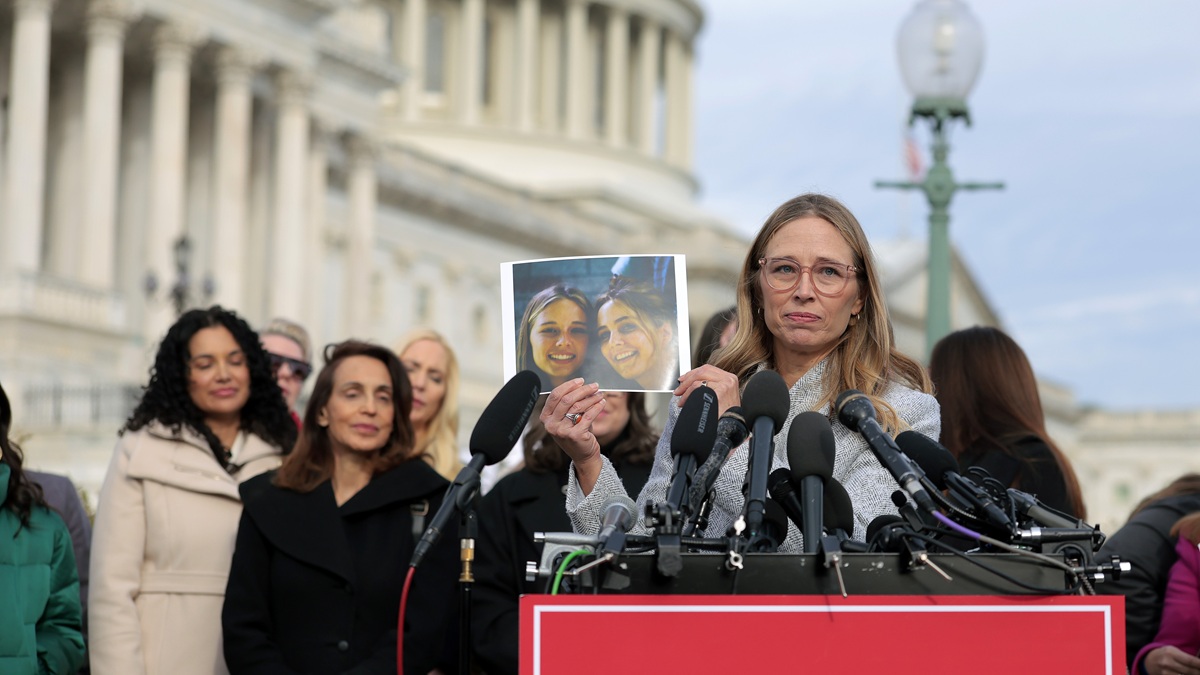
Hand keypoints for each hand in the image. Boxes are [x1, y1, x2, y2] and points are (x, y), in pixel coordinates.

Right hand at [540, 379, 605, 493]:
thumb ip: (569, 404)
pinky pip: (588, 415)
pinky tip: (602, 402)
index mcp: (546, 418)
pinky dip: (597, 406)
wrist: (583, 455)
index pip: (555, 395)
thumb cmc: (575, 433)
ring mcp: (562, 431)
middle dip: (582, 390)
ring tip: (599, 394)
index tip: (581, 381)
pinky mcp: (575, 435)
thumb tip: (582, 385)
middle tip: (594, 386)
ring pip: (578, 406)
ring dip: (591, 398)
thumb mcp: (567, 418)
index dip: (569, 385)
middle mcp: (551, 425)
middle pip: (566, 399)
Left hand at [674, 365, 739, 415]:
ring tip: (681, 400)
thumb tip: (693, 384)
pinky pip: (698, 390)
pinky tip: (685, 403)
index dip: (693, 373)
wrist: (733, 426)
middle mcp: (728, 379)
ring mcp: (725, 385)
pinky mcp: (720, 392)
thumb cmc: (727, 414)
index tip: (684, 378)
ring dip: (685, 391)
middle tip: (679, 390)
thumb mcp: (723, 395)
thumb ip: (712, 386)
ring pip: (698, 382)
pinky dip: (688, 397)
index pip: (708, 369)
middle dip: (686, 380)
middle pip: (702, 372)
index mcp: (729, 378)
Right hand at [1144, 645, 1199, 674]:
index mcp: (1170, 652)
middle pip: (1190, 671)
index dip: (1199, 664)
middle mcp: (1167, 662)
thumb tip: (1199, 662)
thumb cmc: (1166, 655)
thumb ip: (1187, 656)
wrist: (1149, 661)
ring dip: (1193, 674)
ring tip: (1195, 672)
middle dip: (1198, 671)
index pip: (1190, 660)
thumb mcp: (1174, 651)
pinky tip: (1187, 674)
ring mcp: (1165, 672)